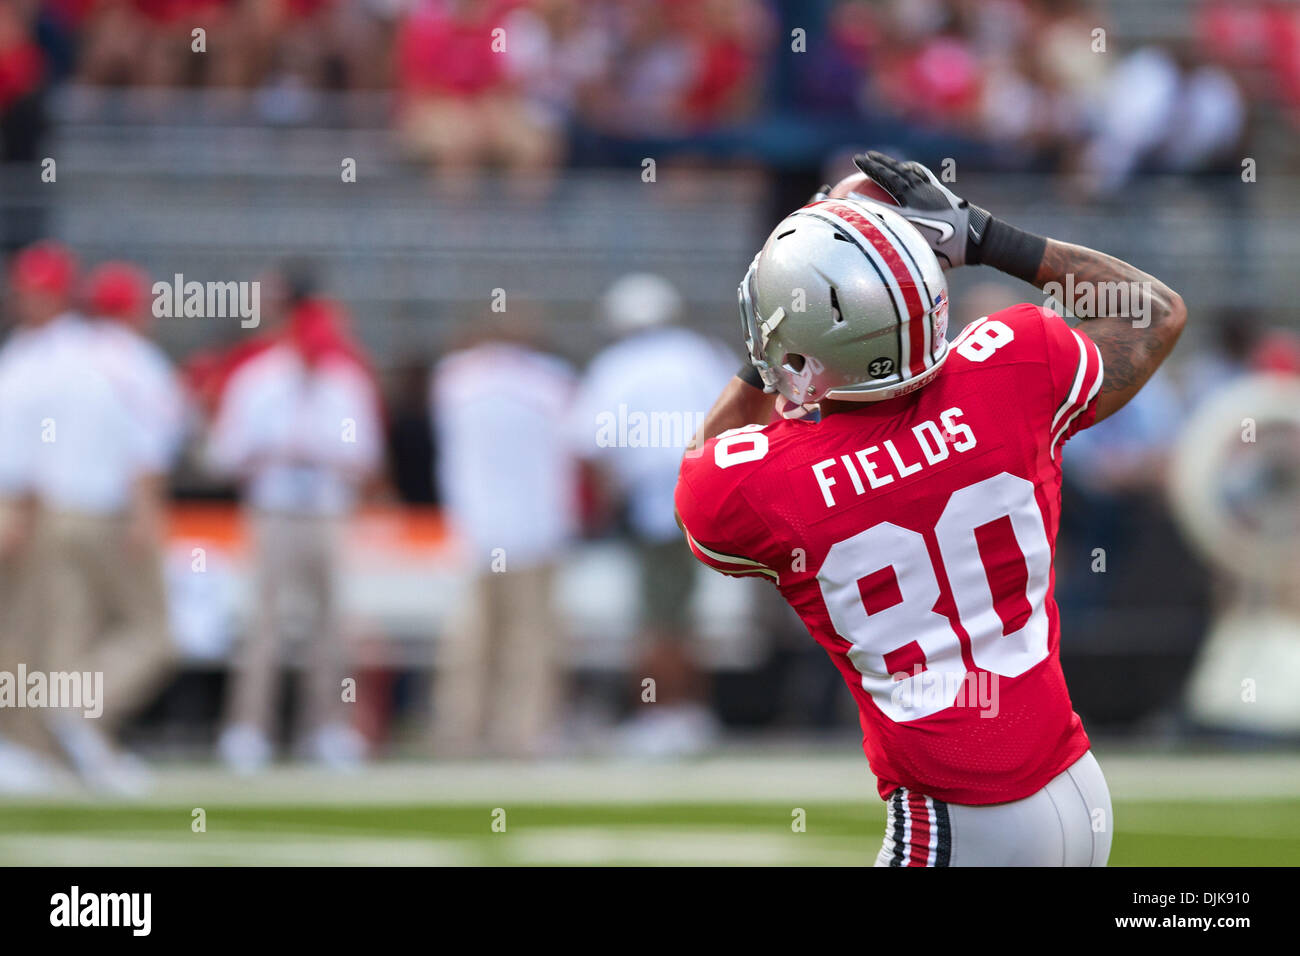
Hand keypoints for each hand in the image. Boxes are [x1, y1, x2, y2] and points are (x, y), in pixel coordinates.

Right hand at [851, 151, 992, 269]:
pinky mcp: (939, 190)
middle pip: (892, 176)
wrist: (975, 238)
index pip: (883, 197)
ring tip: (874, 155)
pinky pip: (921, 173)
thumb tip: (875, 249)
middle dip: (874, 166)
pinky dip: (911, 168)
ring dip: (889, 162)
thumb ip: (898, 246)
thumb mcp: (918, 253)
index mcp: (911, 211)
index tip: (847, 190)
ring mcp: (929, 191)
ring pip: (905, 171)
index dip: (865, 193)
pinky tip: (905, 166)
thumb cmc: (947, 252)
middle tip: (858, 158)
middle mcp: (918, 197)